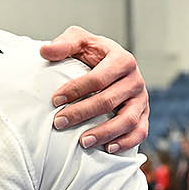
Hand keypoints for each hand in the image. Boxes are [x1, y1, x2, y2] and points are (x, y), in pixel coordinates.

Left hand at [38, 26, 148, 152]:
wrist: (111, 65)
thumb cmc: (93, 54)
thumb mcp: (79, 41)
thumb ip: (64, 44)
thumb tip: (44, 51)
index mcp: (122, 59)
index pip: (98, 78)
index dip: (76, 90)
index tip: (54, 100)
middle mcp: (135, 80)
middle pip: (108, 101)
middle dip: (81, 113)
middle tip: (59, 123)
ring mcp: (141, 99)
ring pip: (126, 120)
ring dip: (104, 133)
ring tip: (82, 142)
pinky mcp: (144, 115)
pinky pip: (140, 132)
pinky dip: (126, 142)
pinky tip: (108, 148)